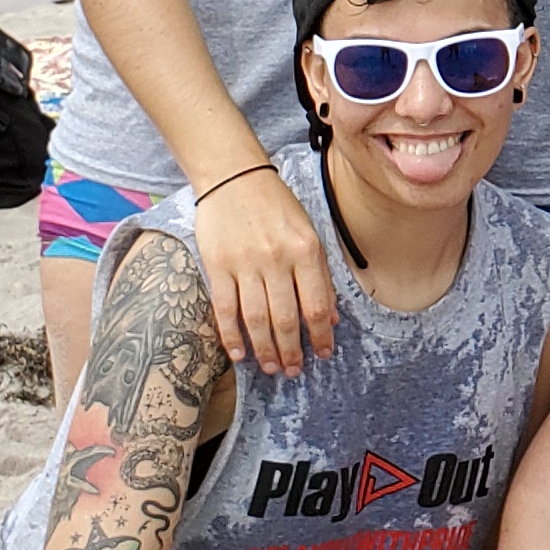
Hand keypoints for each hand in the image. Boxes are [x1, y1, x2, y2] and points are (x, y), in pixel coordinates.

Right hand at [197, 162, 338, 375]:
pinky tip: (239, 354)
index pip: (317, 304)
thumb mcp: (309, 234)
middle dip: (292, 351)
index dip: (322, 335)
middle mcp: (277, 259)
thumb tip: (332, 317)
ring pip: (256, 319)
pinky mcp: (217, 265)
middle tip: (294, 371)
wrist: (234, 178)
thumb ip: (321, 275)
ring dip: (265, 349)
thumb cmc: (277, 206)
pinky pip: (225, 308)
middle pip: (287, 318)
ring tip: (270, 368)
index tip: (324, 354)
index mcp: (306, 250)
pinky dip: (231, 335)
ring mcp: (245, 263)